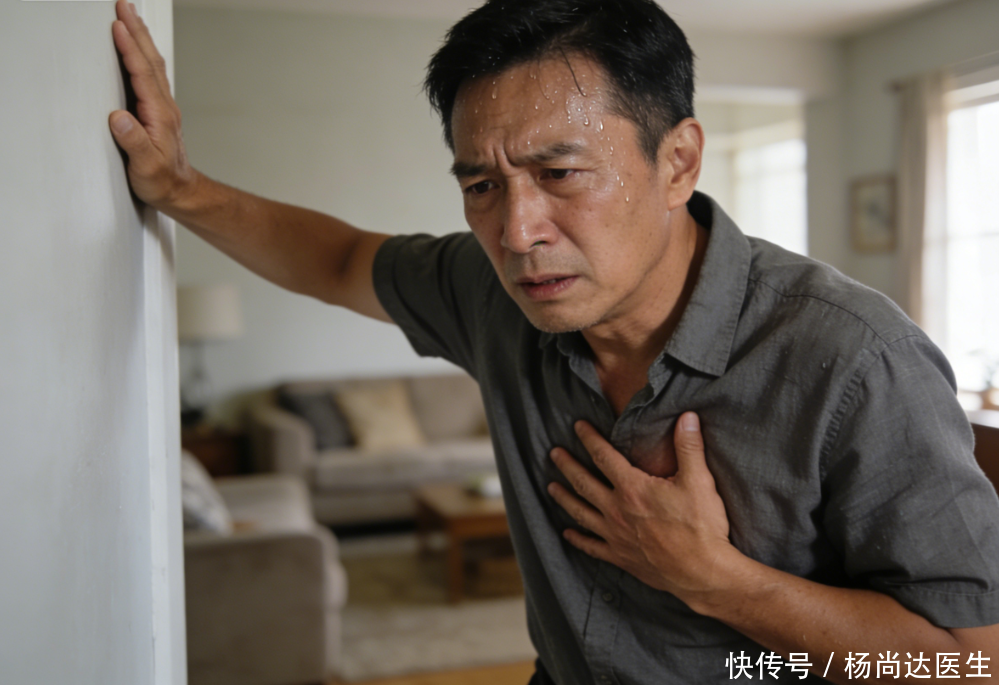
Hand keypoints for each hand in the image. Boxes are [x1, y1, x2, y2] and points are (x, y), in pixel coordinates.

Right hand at [108, 0, 196, 209]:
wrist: (180, 192)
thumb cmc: (163, 181)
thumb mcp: (146, 166)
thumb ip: (133, 141)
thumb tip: (119, 117)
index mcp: (159, 114)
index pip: (142, 73)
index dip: (130, 48)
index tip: (118, 25)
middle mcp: (163, 106)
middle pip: (150, 60)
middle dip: (136, 30)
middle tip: (124, 4)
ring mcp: (162, 107)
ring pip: (152, 64)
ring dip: (141, 38)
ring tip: (130, 15)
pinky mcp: (158, 111)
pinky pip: (150, 74)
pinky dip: (142, 54)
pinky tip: (137, 48)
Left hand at [548, 412, 739, 606]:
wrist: (702, 573)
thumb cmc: (701, 527)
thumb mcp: (699, 481)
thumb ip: (689, 447)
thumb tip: (687, 417)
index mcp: (633, 489)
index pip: (604, 457)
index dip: (590, 439)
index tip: (578, 426)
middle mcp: (617, 511)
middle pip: (584, 483)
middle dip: (567, 466)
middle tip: (554, 453)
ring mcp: (615, 536)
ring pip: (581, 513)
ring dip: (564, 498)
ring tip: (551, 487)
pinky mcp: (620, 557)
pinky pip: (592, 547)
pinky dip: (578, 539)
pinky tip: (568, 533)